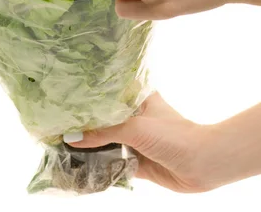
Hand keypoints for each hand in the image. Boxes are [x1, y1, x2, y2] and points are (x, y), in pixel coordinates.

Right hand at [66, 92, 214, 192]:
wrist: (202, 164)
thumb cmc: (173, 136)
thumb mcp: (134, 128)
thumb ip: (102, 132)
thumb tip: (72, 138)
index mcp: (139, 99)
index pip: (109, 95)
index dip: (89, 98)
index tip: (65, 99)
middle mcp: (136, 118)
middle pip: (105, 121)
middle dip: (85, 125)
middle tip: (58, 124)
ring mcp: (137, 141)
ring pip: (107, 142)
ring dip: (91, 147)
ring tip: (63, 145)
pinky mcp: (138, 162)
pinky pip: (113, 162)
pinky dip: (100, 165)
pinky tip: (80, 165)